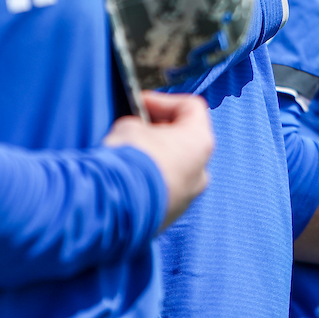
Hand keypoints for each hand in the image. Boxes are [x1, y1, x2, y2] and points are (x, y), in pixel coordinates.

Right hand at [104, 92, 213, 229]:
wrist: (117, 205)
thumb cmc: (130, 159)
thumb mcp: (129, 127)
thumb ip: (140, 125)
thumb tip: (137, 133)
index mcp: (200, 142)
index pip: (191, 108)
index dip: (163, 101)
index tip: (139, 102)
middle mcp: (201, 171)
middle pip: (185, 141)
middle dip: (160, 131)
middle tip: (134, 128)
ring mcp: (187, 197)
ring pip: (175, 169)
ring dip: (155, 159)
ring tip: (128, 156)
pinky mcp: (170, 216)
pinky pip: (162, 191)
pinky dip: (149, 182)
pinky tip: (126, 179)